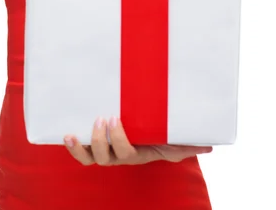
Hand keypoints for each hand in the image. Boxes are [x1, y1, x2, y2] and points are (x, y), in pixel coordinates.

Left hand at [64, 117, 212, 165]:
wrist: (142, 135)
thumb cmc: (157, 137)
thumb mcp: (172, 140)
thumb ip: (187, 144)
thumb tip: (209, 146)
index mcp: (136, 154)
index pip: (126, 153)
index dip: (118, 139)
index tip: (116, 118)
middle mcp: (117, 156)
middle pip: (106, 158)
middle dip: (102, 139)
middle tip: (103, 116)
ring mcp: (104, 151)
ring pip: (91, 158)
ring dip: (83, 146)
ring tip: (76, 130)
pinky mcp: (93, 145)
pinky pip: (81, 152)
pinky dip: (73, 147)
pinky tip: (66, 134)